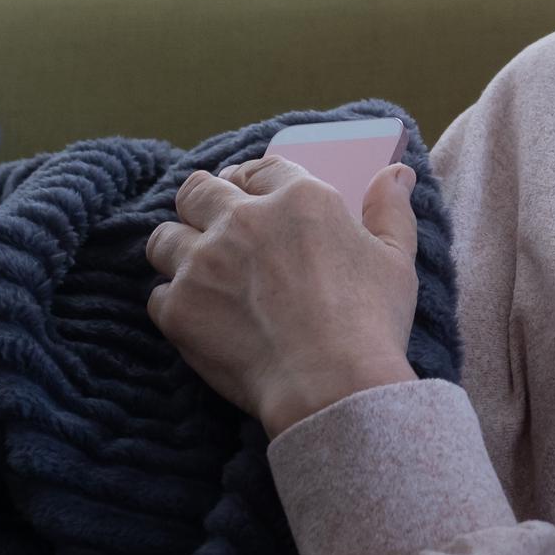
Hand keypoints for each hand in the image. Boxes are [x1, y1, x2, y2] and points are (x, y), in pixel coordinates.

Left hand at [142, 156, 420, 432]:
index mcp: (299, 199)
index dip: (250, 180)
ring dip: (177, 248)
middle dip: (201, 202)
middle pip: (197, 190)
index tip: (247, 194)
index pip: (258, 170)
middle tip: (210, 223)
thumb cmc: (370, 322)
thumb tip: (397, 172)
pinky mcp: (179, 307)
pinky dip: (173, 303)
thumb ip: (390, 210)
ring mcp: (204, 263)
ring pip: (164, 238)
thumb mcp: (396, 259)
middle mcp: (243, 220)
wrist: (331, 385)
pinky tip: (196, 316)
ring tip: (194, 269)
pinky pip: (157, 294)